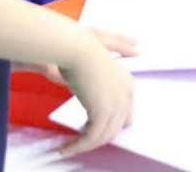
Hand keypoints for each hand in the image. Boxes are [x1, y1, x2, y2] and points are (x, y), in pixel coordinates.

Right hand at [57, 29, 136, 154]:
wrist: (77, 48)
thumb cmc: (82, 50)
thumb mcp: (99, 65)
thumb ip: (111, 70)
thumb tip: (123, 62)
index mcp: (128, 85)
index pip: (124, 115)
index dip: (107, 123)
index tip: (90, 127)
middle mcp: (127, 96)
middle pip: (115, 128)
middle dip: (99, 136)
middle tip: (80, 138)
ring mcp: (117, 105)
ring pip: (103, 136)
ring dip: (86, 144)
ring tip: (71, 146)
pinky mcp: (103, 113)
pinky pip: (91, 138)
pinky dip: (78, 146)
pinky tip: (67, 147)